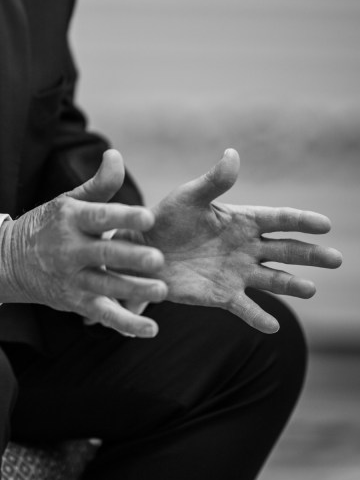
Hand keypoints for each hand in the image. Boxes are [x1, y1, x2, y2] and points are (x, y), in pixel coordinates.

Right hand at [0, 149, 166, 337]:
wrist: (11, 260)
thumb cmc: (50, 225)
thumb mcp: (68, 200)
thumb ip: (99, 184)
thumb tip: (116, 155)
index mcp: (72, 219)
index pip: (100, 216)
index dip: (123, 216)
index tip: (148, 216)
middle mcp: (71, 249)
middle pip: (105, 254)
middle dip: (131, 257)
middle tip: (158, 259)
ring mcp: (72, 278)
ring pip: (106, 286)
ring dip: (134, 290)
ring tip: (161, 291)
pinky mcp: (76, 301)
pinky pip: (103, 314)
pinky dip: (126, 324)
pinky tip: (151, 329)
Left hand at [131, 148, 341, 333]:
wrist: (142, 251)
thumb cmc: (166, 218)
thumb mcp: (188, 197)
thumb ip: (213, 181)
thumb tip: (232, 153)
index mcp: (242, 221)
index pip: (279, 220)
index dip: (302, 221)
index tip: (325, 224)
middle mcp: (246, 248)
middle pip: (286, 250)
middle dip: (311, 255)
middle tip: (336, 259)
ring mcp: (237, 273)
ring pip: (274, 279)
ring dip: (292, 284)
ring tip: (310, 289)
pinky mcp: (222, 295)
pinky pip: (245, 308)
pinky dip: (258, 318)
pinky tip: (273, 326)